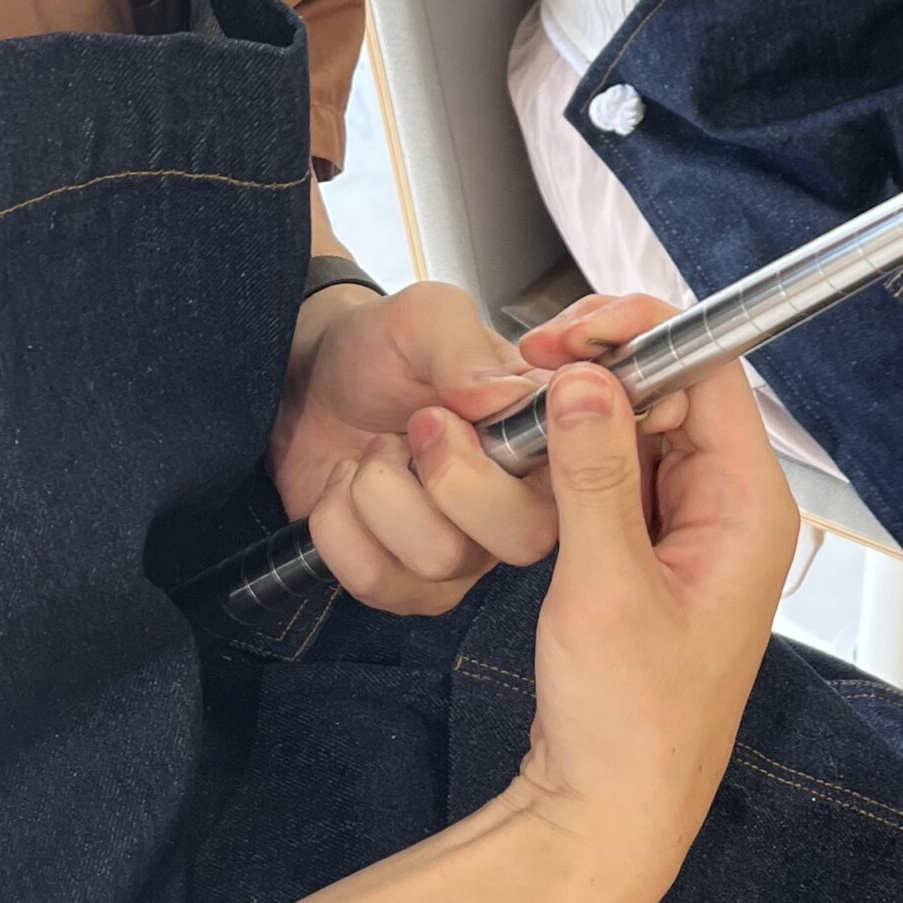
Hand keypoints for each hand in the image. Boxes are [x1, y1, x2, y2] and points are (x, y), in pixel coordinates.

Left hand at [270, 280, 556, 614]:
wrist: (311, 380)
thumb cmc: (385, 348)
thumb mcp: (426, 318)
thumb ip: (462, 347)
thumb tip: (502, 398)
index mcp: (551, 439)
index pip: (590, 479)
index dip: (532, 458)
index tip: (455, 415)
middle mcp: (526, 504)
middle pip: (526, 539)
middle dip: (449, 478)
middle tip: (417, 425)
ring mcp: (471, 553)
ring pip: (442, 561)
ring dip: (380, 492)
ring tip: (376, 451)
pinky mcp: (410, 583)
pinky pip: (380, 583)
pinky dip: (339, 526)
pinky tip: (344, 488)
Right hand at [500, 322, 799, 897]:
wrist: (609, 810)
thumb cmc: (631, 723)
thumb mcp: (605, 588)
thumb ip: (595, 475)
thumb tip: (583, 381)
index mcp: (749, 508)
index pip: (711, 374)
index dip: (642, 337)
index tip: (570, 333)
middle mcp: (729, 508)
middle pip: (673, 393)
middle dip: (598, 372)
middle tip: (525, 371)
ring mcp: (689, 528)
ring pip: (637, 430)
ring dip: (578, 415)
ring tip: (517, 417)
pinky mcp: (650, 549)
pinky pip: (616, 473)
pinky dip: (572, 459)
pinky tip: (528, 463)